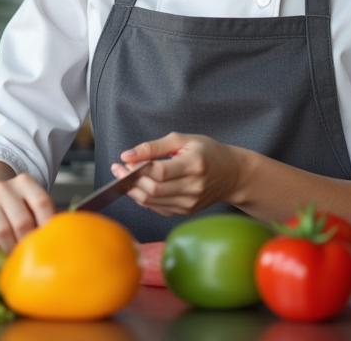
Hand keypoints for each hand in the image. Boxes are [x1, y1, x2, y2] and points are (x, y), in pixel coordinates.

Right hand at [0, 173, 55, 252]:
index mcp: (24, 182)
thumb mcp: (32, 204)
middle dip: (30, 243)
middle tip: (35, 257)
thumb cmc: (19, 207)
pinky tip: (3, 257)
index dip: (48, 224)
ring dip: (13, 250)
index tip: (52, 242)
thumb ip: (44, 216)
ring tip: (20, 260)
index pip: (41, 203)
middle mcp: (3, 188)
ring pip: (3, 232)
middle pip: (22, 221)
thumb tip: (57, 239)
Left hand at [111, 132, 245, 216]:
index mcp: (194, 164)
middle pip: (154, 189)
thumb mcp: (184, 140)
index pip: (160, 171)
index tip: (123, 161)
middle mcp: (193, 187)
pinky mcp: (186, 211)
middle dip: (131, 180)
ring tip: (125, 177)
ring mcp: (190, 202)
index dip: (138, 168)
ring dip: (133, 190)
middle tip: (119, 169)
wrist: (231, 174)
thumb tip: (128, 155)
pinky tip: (139, 187)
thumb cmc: (208, 152)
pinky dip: (144, 198)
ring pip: (152, 201)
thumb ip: (154, 147)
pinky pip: (158, 208)